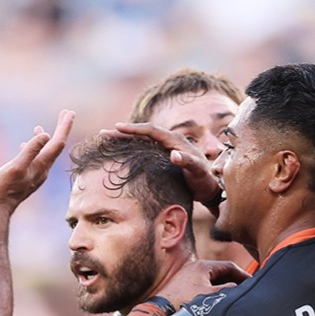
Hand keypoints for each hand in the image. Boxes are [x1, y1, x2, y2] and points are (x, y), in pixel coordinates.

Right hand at [0, 110, 75, 209]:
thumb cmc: (4, 187)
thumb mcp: (16, 166)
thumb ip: (30, 150)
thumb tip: (45, 135)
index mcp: (41, 165)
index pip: (57, 143)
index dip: (64, 126)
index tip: (70, 112)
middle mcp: (43, 169)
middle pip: (56, 146)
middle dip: (61, 128)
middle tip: (67, 113)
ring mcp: (36, 173)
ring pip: (45, 152)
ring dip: (47, 138)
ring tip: (42, 127)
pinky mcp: (28, 176)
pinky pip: (35, 158)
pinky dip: (33, 148)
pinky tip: (26, 143)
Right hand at [107, 121, 221, 203]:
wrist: (210, 187)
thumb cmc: (204, 180)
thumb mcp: (198, 171)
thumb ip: (188, 162)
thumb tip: (174, 155)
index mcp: (176, 141)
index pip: (152, 130)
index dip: (135, 129)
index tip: (118, 128)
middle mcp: (170, 141)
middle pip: (143, 133)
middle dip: (124, 132)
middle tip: (103, 133)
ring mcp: (166, 148)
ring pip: (142, 140)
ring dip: (125, 139)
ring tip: (107, 139)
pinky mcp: (164, 156)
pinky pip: (145, 148)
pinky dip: (132, 147)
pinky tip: (122, 151)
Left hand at [157, 259, 249, 308]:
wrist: (160, 312)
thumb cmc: (183, 303)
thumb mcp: (211, 296)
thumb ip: (228, 289)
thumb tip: (238, 288)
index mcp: (203, 265)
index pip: (230, 266)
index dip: (244, 275)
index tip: (253, 282)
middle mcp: (195, 267)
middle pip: (221, 272)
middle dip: (234, 280)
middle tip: (245, 289)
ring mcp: (188, 276)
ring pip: (213, 279)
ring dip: (224, 286)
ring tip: (233, 296)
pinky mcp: (183, 285)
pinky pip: (204, 285)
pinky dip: (213, 290)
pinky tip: (217, 301)